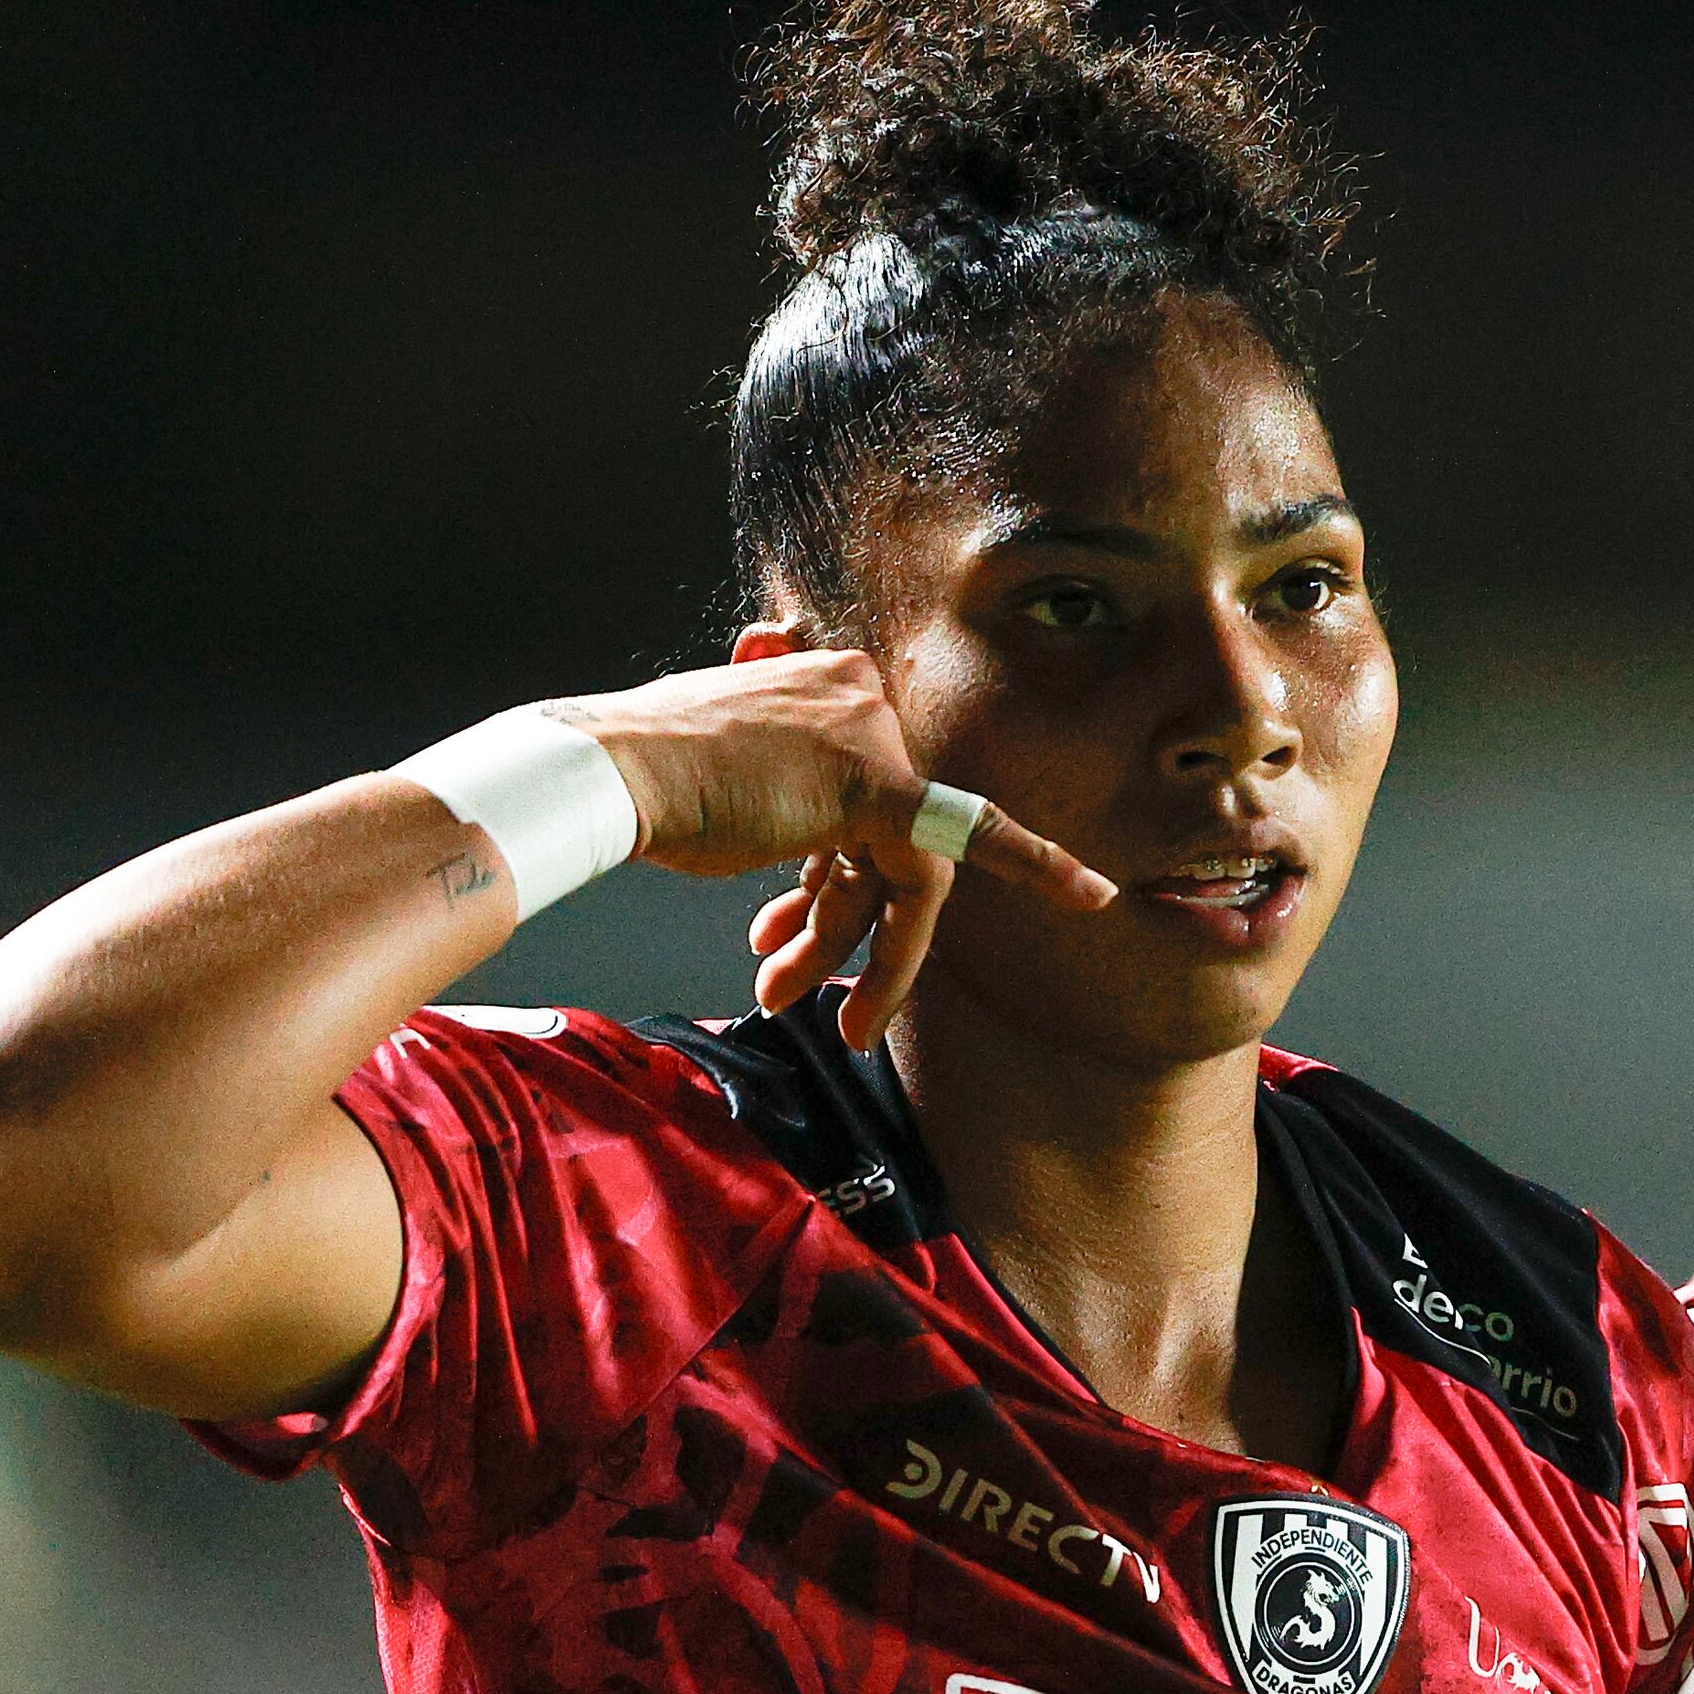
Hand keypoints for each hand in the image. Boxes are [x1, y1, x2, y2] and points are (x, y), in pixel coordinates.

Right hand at [543, 649, 1115, 1044]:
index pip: (857, 793)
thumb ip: (776, 790)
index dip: (841, 867)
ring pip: (896, 869)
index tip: (853, 880)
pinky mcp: (881, 791)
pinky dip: (1035, 870)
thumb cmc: (636, 778)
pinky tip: (1091, 893)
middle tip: (784, 979)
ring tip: (809, 1008)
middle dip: (832, 921)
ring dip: (849, 949)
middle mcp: (858, 699)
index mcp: (822, 685)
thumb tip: (813, 843)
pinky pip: (962, 848)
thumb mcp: (713, 765)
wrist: (602, 774)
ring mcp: (873, 741)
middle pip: (875, 839)